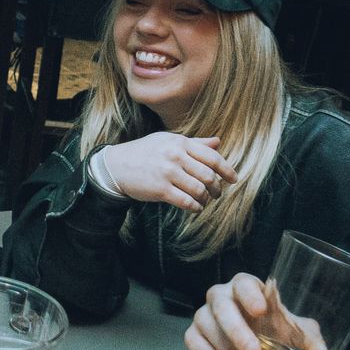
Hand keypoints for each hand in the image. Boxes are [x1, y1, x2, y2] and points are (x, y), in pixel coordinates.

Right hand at [99, 132, 237, 210]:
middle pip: (208, 175)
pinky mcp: (160, 189)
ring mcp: (167, 172)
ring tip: (204, 202)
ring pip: (199, 190)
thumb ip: (194, 143)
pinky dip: (195, 207)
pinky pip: (186, 202)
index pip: (212, 157)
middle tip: (217, 194)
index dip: (226, 170)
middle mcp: (175, 155)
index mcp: (180, 142)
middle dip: (216, 188)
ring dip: (206, 199)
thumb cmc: (144, 152)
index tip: (234, 179)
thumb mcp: (168, 141)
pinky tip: (195, 208)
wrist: (116, 166)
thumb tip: (218, 142)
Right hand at [184, 273, 347, 349]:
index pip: (244, 282)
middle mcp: (222, 296)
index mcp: (248, 288)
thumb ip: (313, 345)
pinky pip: (193, 344)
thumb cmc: (272, 328)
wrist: (246, 341)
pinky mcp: (193, 334)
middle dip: (236, 330)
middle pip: (221, 305)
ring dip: (224, 348)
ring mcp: (204, 314)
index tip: (261, 310)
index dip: (249, 293)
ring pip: (205, 325)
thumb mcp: (294, 333)